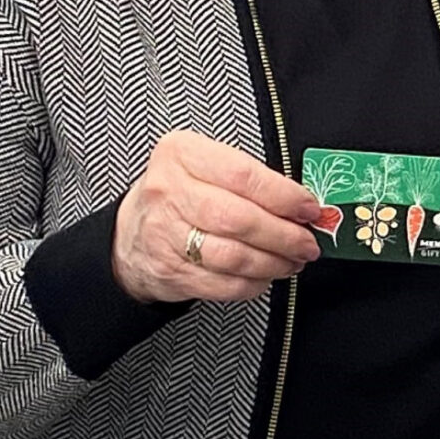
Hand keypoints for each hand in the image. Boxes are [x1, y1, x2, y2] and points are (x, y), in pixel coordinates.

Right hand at [114, 130, 324, 303]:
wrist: (131, 234)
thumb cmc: (179, 194)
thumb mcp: (204, 166)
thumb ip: (249, 179)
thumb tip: (302, 205)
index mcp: (182, 154)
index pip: (243, 175)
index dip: (284, 196)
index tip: (308, 208)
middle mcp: (169, 192)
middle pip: (239, 218)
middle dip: (284, 235)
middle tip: (307, 242)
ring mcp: (164, 234)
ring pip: (233, 255)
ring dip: (273, 262)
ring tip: (292, 260)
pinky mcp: (170, 271)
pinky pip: (223, 284)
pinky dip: (252, 283)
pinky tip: (265, 275)